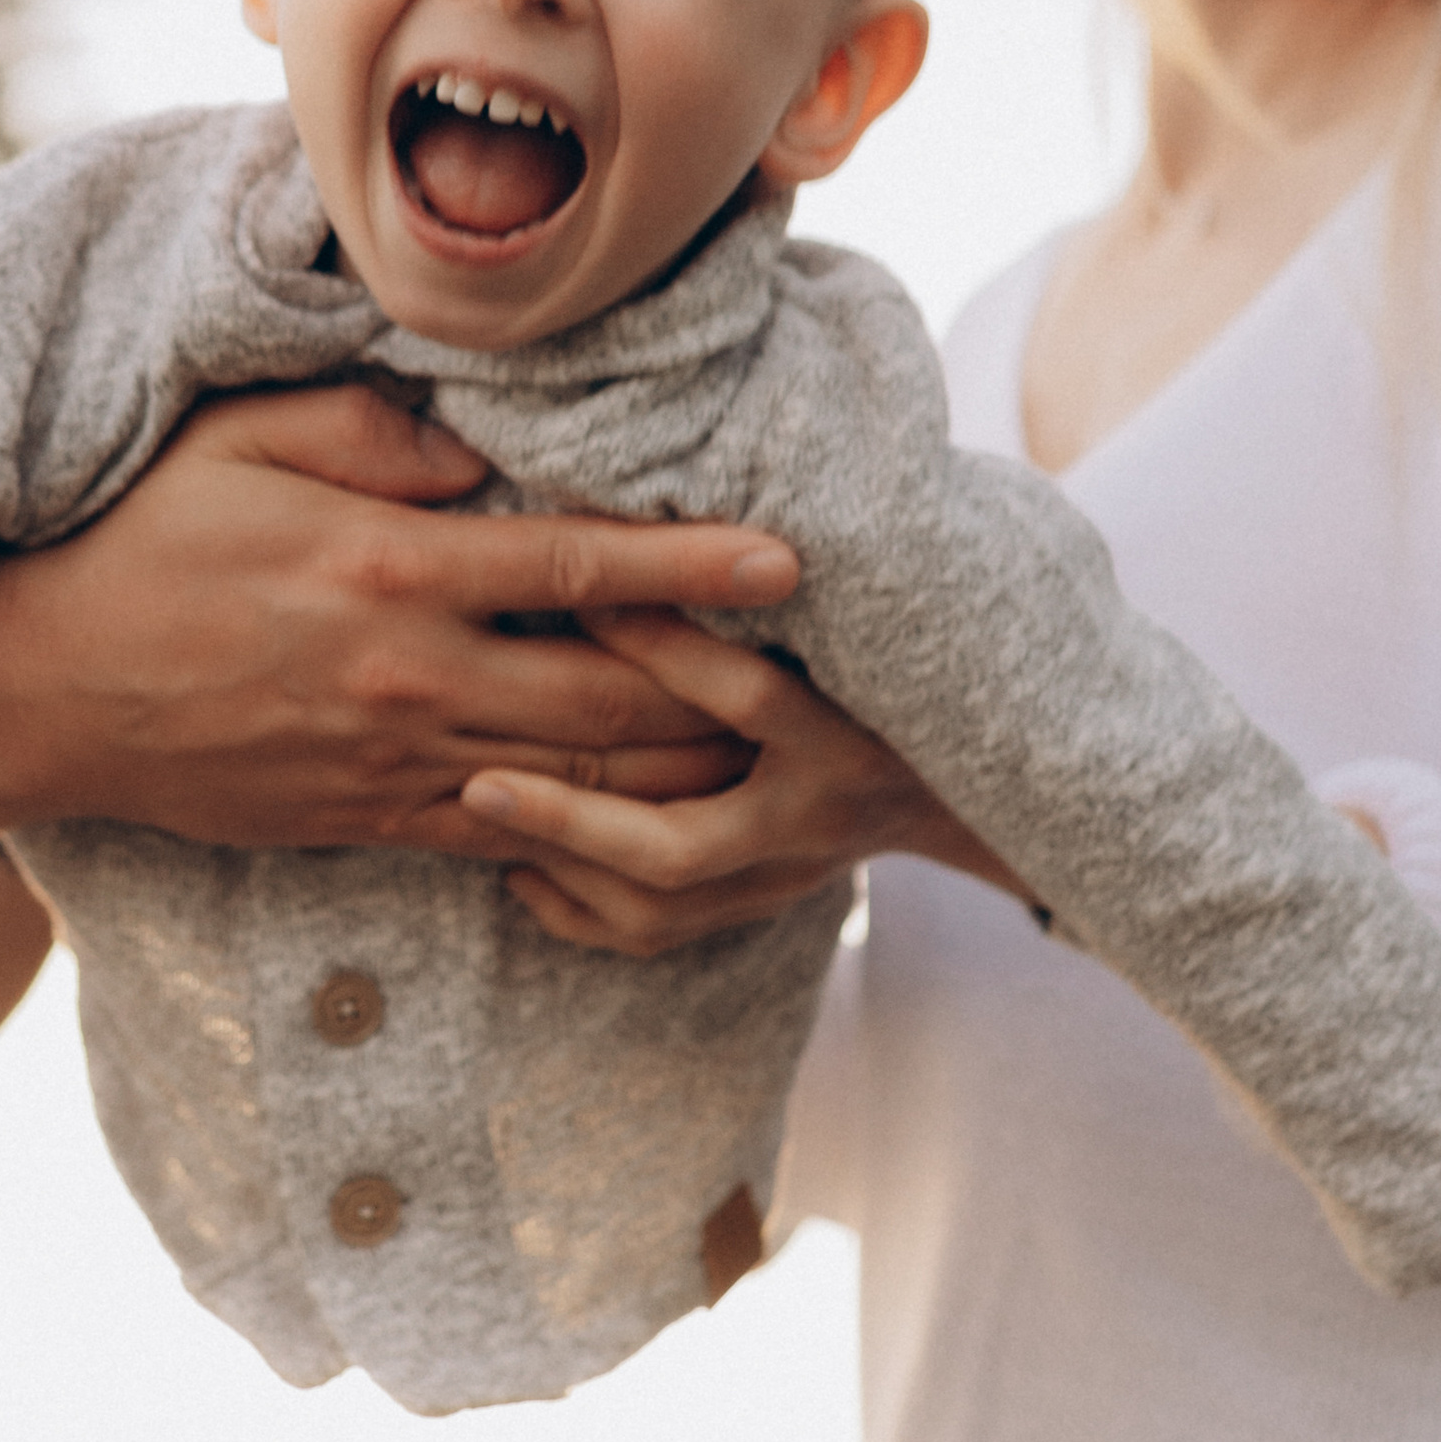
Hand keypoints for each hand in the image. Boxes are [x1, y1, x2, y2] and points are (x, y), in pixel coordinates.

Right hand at [0, 384, 803, 854]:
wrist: (44, 694)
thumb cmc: (144, 541)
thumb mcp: (242, 439)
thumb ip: (372, 429)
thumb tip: (482, 437)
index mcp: (393, 569)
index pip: (579, 566)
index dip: (696, 563)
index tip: (791, 557)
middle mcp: (409, 678)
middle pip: (611, 700)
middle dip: (723, 693)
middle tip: (817, 680)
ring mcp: (392, 765)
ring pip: (576, 784)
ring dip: (676, 774)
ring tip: (764, 752)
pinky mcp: (365, 821)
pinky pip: (504, 836)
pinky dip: (583, 829)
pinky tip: (642, 812)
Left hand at [455, 609, 1023, 954]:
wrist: (963, 783)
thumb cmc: (882, 665)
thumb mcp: (846, 609)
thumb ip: (748, 576)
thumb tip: (639, 506)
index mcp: (847, 729)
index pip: (746, 696)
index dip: (658, 646)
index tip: (565, 598)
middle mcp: (819, 815)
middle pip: (681, 844)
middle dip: (571, 815)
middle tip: (477, 780)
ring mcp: (788, 877)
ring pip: (659, 908)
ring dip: (564, 870)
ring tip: (481, 816)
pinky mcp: (762, 910)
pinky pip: (655, 936)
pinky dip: (579, 909)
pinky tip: (517, 866)